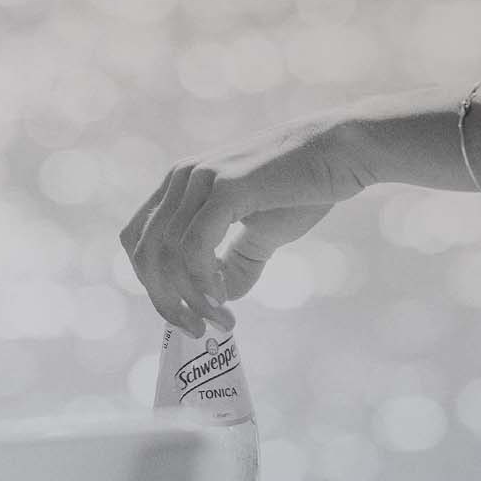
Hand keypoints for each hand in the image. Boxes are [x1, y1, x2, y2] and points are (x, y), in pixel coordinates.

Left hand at [121, 118, 369, 333]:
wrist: (343, 150)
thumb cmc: (306, 186)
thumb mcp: (264, 231)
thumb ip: (237, 261)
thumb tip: (221, 298)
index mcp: (181, 184)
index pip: (138, 240)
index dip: (152, 282)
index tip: (183, 312)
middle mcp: (182, 178)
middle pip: (145, 253)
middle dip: (165, 300)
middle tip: (196, 330)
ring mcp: (202, 179)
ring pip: (168, 255)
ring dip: (189, 299)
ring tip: (219, 321)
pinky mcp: (228, 187)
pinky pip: (195, 246)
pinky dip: (201, 281)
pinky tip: (221, 300)